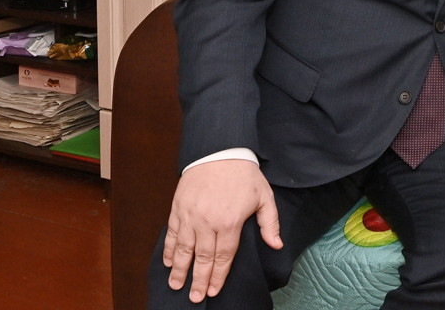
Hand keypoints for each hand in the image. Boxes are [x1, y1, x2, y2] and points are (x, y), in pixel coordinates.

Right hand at [162, 159, 282, 302]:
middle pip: (202, 258)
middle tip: (195, 298)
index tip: (213, 291)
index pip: (223, 257)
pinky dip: (169, 249)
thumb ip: (269, 223)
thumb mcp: (263, 197)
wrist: (220, 149)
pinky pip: (172, 233)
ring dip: (180, 270)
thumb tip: (276, 246)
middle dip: (198, 280)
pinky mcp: (178, 207)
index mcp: (230, 222)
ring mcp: (190, 215)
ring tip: (176, 286)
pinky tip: (168, 262)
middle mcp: (208, 222)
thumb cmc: (244, 174)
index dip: (218, 276)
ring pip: (184, 249)